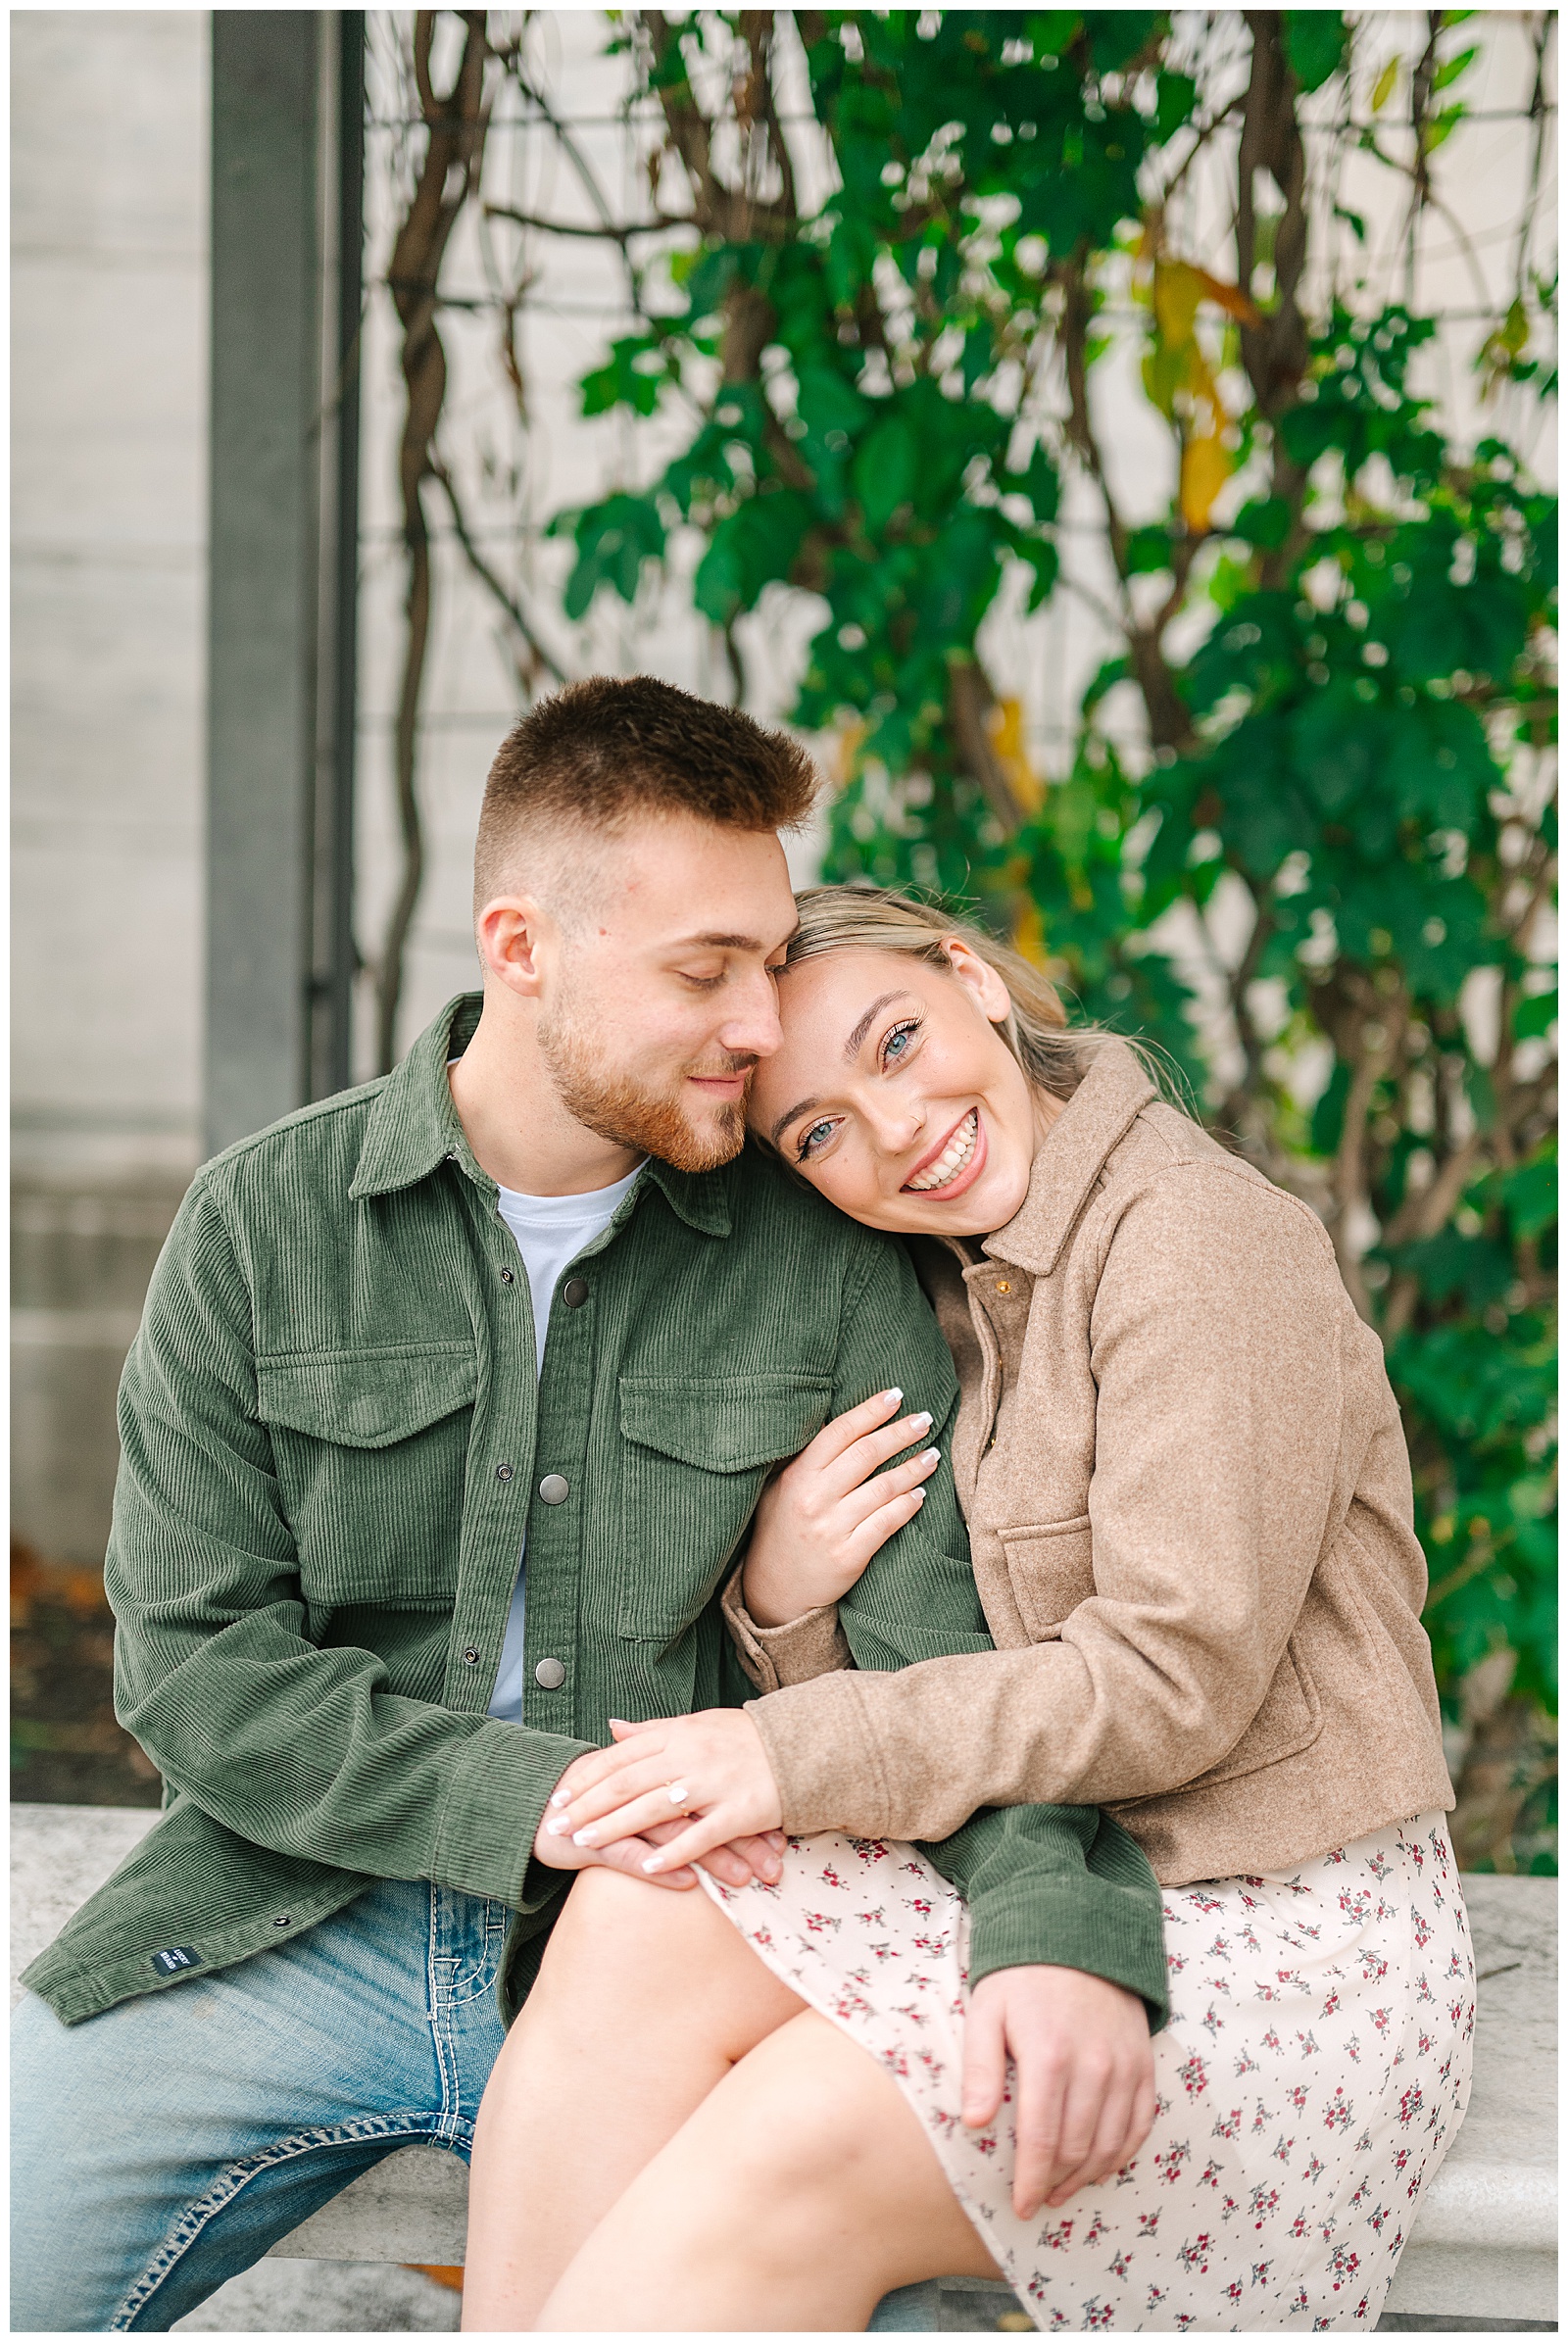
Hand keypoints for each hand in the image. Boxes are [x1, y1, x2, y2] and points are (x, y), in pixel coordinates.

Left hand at [542, 1711, 783, 1878]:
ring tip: (584, 1844)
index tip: (557, 1797)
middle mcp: (693, 1755)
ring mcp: (716, 1783)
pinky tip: (646, 1868)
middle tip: (556, 1826)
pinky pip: (701, 1835)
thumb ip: (653, 1729)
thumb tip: (612, 1727)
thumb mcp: (698, 1723)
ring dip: (615, 1827)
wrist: (805, 1746)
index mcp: (679, 1732)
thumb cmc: (745, 1738)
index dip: (586, 1777)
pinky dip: (672, 1852)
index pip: (620, 1756)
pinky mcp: (741, 1810)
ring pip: (655, 1807)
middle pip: (628, 1782)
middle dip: (588, 1806)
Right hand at [742, 1386, 942, 1627]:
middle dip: (900, 1433)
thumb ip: (808, 1459)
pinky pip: (887, 1523)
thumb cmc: (781, 1529)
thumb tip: (852, 1423)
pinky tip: (921, 1494)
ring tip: (933, 1455)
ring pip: (883, 1488)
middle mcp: (814, 1498)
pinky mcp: (849, 1556)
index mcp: (797, 1476)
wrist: (773, 1589)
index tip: (896, 1395)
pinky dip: (908, 1505)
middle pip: (867, 1454)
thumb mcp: (781, 1488)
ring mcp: (832, 1528)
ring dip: (914, 1467)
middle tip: (924, 1419)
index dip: (870, 1411)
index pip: (840, 1432)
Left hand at [963, 1966, 1156, 2217]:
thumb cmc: (1022, 1977)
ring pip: (1110, 2143)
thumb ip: (979, 2067)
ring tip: (1063, 2191)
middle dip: (1056, 2182)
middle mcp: (1093, 2065)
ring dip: (1087, 2176)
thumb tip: (973, 2123)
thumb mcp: (986, 2010)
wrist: (1077, 1934)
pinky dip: (1121, 2154)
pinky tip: (1099, 2167)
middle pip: (1077, 2147)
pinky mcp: (1144, 2064)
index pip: (1043, 2138)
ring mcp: (1124, 2065)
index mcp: (1049, 2055)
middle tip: (1037, 2199)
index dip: (1032, 2180)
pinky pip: (1140, 2124)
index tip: (1021, 2205)